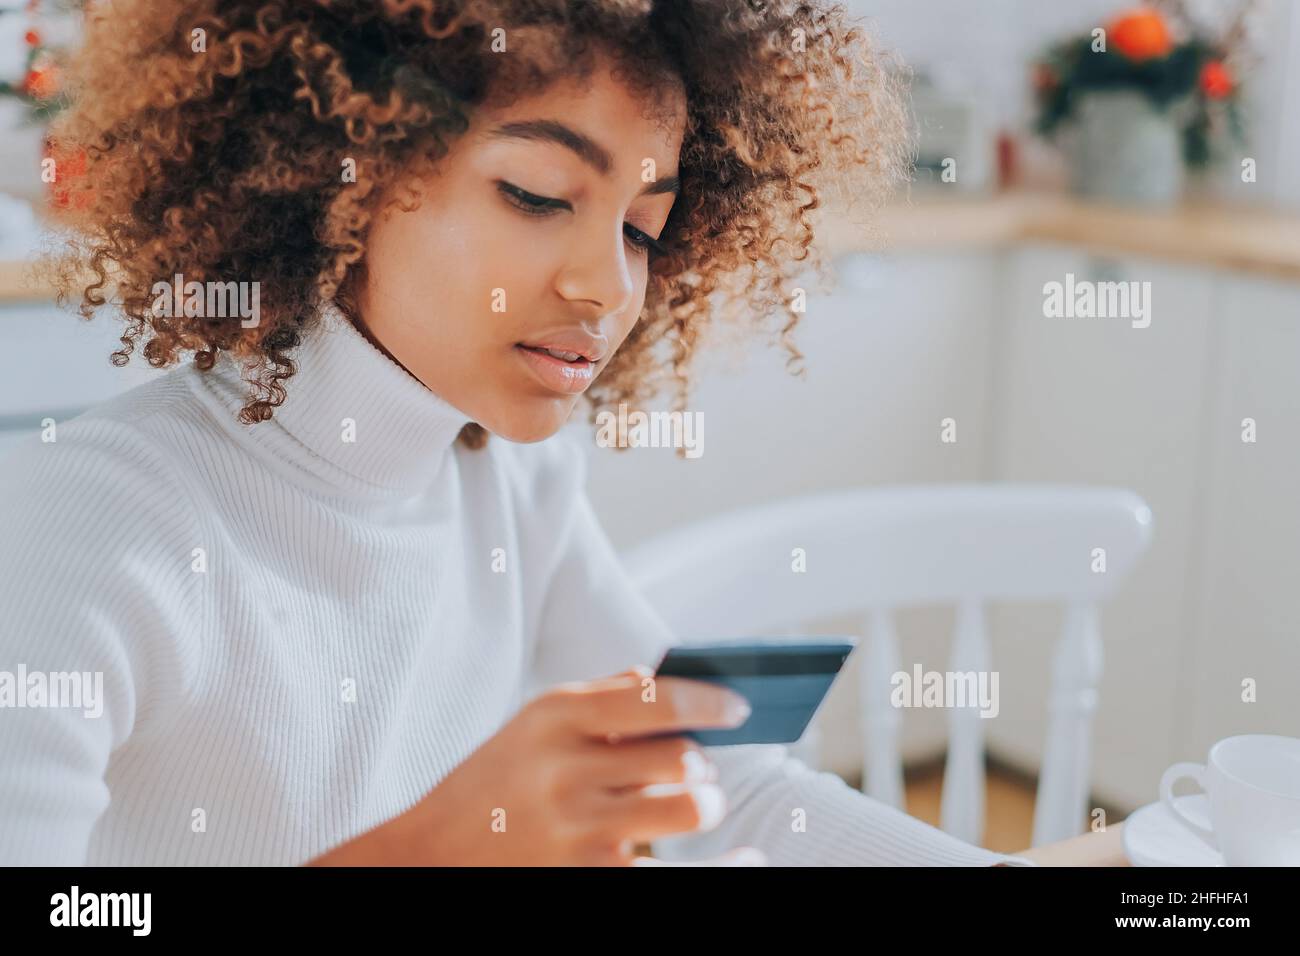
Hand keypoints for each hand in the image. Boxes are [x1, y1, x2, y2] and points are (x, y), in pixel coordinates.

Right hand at [394, 665, 762, 864]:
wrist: (425, 860)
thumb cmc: (491, 786)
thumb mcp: (531, 727)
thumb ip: (598, 699)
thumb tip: (663, 679)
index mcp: (554, 717)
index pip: (654, 697)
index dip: (710, 700)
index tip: (740, 707)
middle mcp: (566, 770)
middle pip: (681, 756)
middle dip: (702, 764)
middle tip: (699, 770)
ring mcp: (577, 830)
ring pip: (688, 809)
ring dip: (705, 806)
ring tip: (697, 806)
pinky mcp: (587, 879)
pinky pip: (679, 875)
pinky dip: (726, 868)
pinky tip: (749, 859)